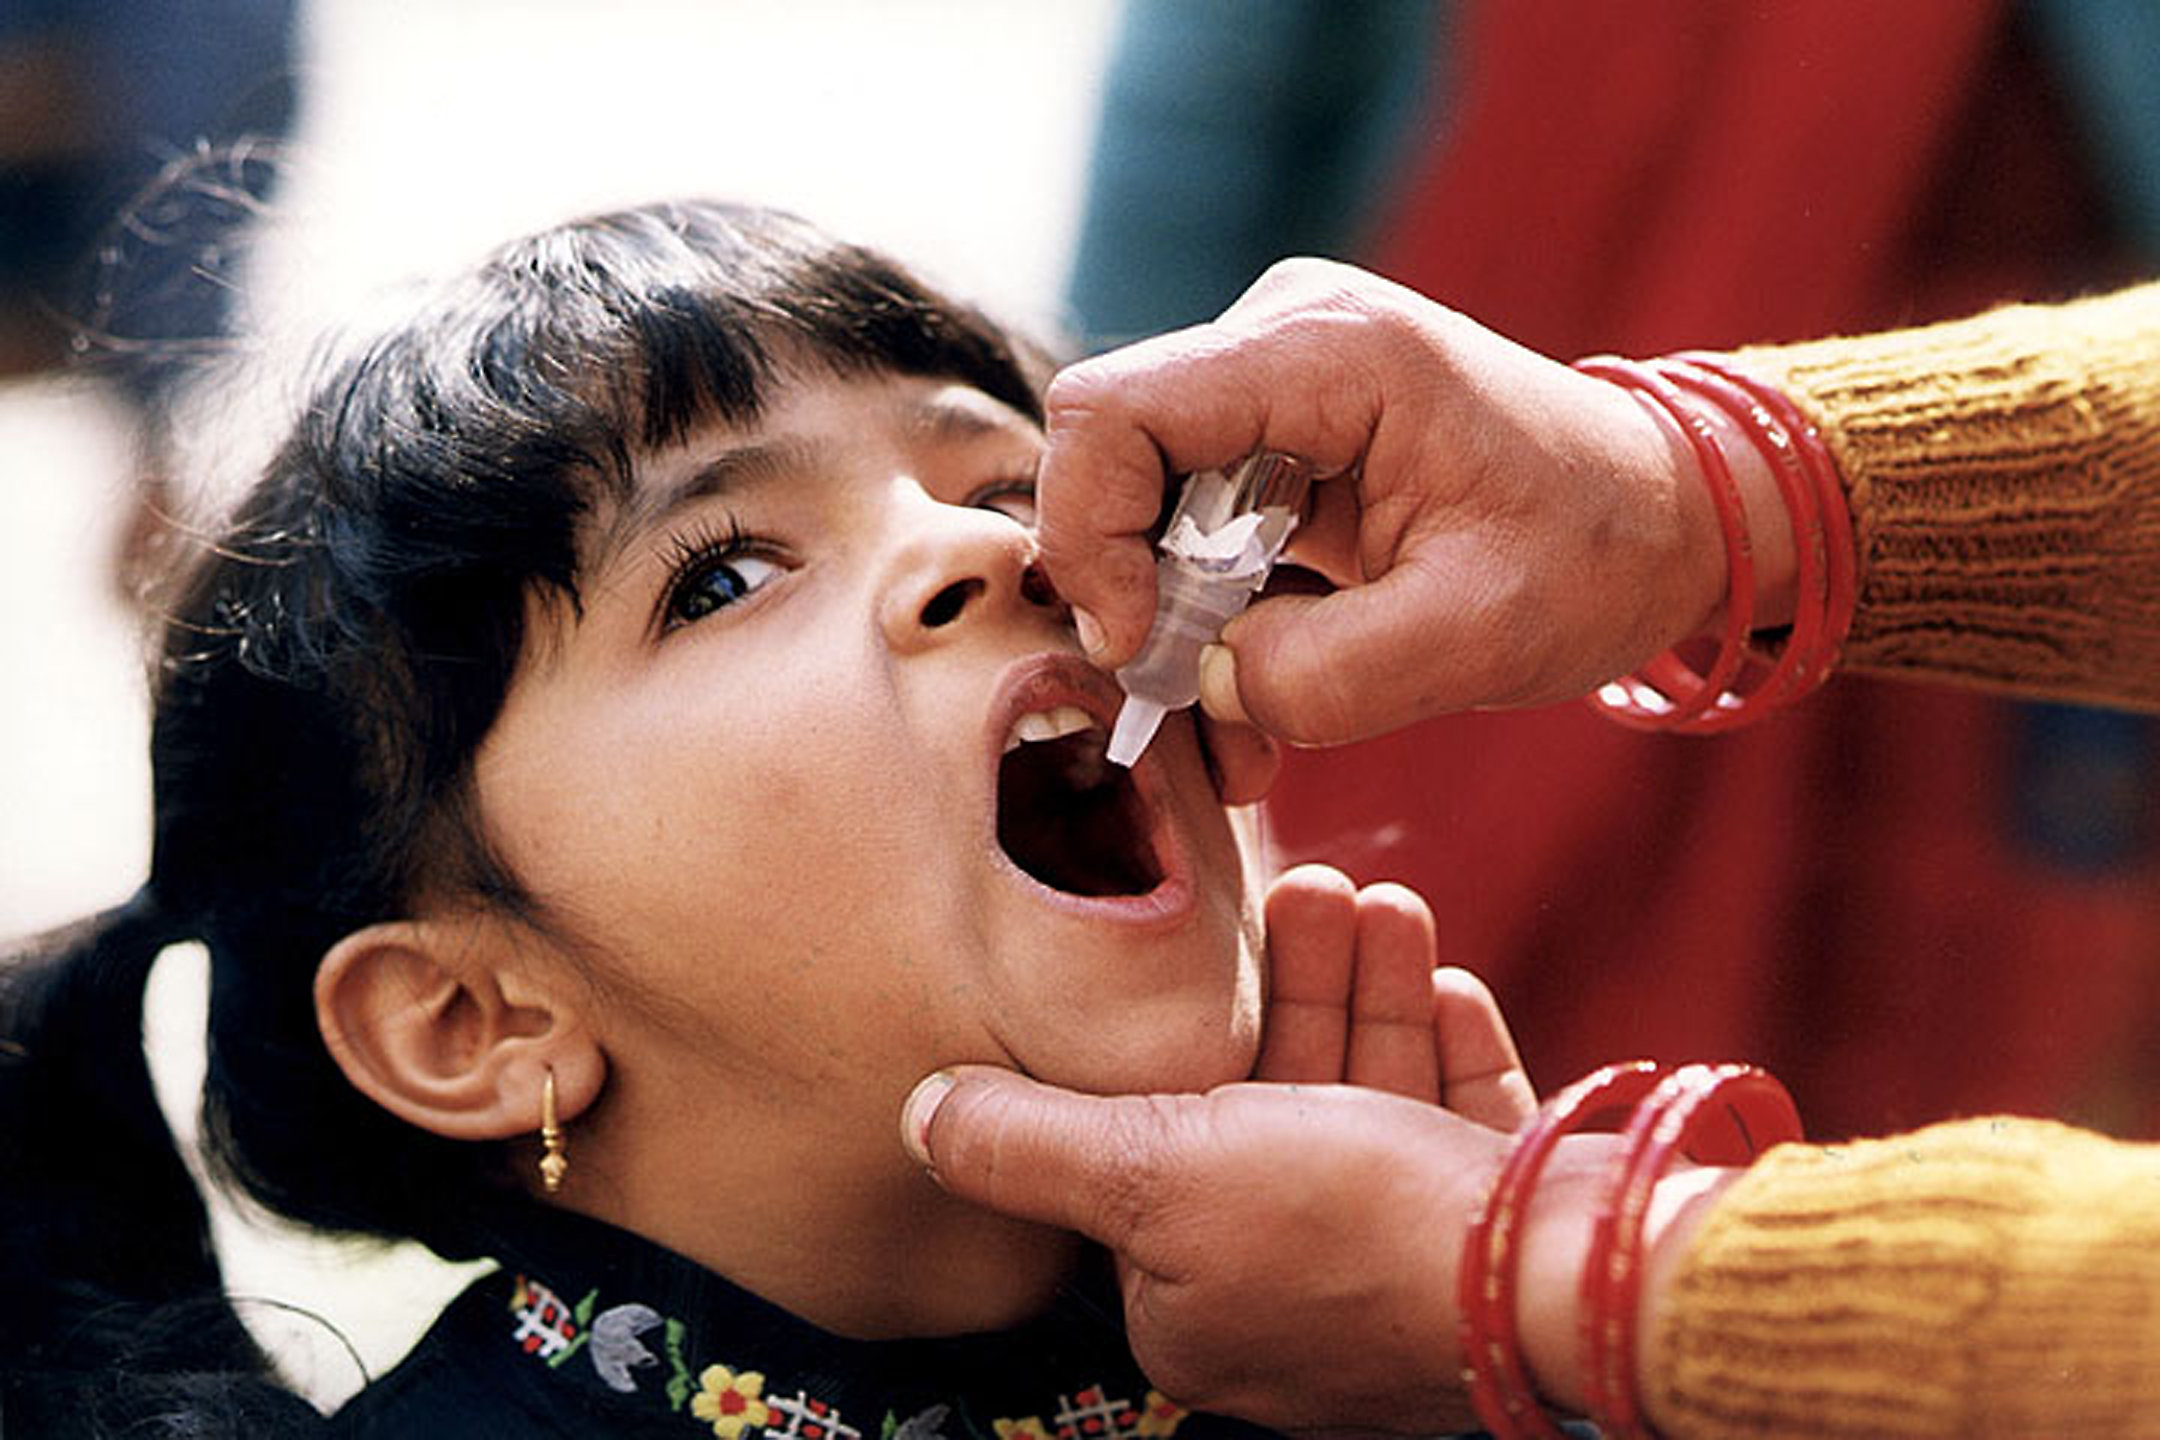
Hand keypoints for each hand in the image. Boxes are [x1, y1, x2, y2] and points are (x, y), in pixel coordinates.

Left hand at [900, 869, 1536, 1432]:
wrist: (1566, 1276)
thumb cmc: (1350, 1227)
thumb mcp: (1151, 1173)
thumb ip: (1029, 1142)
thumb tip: (920, 1114)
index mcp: (1196, 1299)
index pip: (1164, 1146)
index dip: (1184, 1032)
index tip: (1207, 936)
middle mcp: (1297, 1292)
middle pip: (1276, 1108)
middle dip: (1293, 985)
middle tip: (1309, 884)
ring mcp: (1401, 1268)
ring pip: (1369, 1105)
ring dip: (1369, 993)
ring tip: (1376, 900)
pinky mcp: (1492, 1235)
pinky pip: (1454, 1130)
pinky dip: (1445, 1050)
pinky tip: (1444, 976)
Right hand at [1035, 258, 1789, 744]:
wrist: (1668, 514)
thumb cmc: (1596, 553)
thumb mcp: (1478, 637)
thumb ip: (1325, 676)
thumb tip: (1206, 684)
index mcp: (1330, 351)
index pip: (1114, 411)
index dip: (1092, 535)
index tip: (1139, 649)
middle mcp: (1282, 338)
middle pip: (1114, 460)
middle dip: (1131, 597)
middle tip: (1185, 709)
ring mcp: (1274, 382)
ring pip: (1144, 506)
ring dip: (1171, 627)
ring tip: (1235, 736)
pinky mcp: (1277, 436)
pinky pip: (1192, 527)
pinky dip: (1207, 619)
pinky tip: (1252, 697)